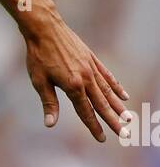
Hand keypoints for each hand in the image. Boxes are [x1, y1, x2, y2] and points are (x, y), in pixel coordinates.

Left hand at [22, 12, 129, 141]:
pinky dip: (116, 86)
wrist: (45, 28)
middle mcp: (86, 78)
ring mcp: (91, 68)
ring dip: (118, 106)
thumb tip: (50, 124)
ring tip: (128, 118)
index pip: (85, 111)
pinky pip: (107, 75)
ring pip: (108, 91)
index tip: (102, 138)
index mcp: (73, 86)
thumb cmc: (39, 55)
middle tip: (124, 134)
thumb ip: (49, 103)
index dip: (93, 126)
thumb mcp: (39, 81)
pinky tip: (124, 95)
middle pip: (102, 104)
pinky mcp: (92, 59)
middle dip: (113, 120)